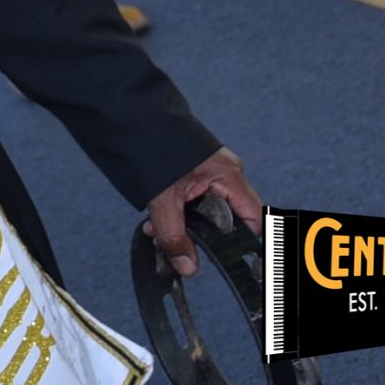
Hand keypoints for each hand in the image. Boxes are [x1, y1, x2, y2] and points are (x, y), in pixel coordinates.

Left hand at [142, 146, 263, 278]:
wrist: (130, 117)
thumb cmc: (152, 144)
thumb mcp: (163, 198)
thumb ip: (174, 235)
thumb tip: (187, 267)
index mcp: (229, 176)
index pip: (255, 219)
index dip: (246, 243)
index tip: (233, 262)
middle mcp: (226, 173)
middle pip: (231, 219)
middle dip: (206, 238)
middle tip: (182, 250)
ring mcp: (211, 172)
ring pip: (208, 212)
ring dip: (186, 227)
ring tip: (158, 232)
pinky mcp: (195, 173)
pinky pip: (195, 201)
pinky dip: (179, 214)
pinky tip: (156, 222)